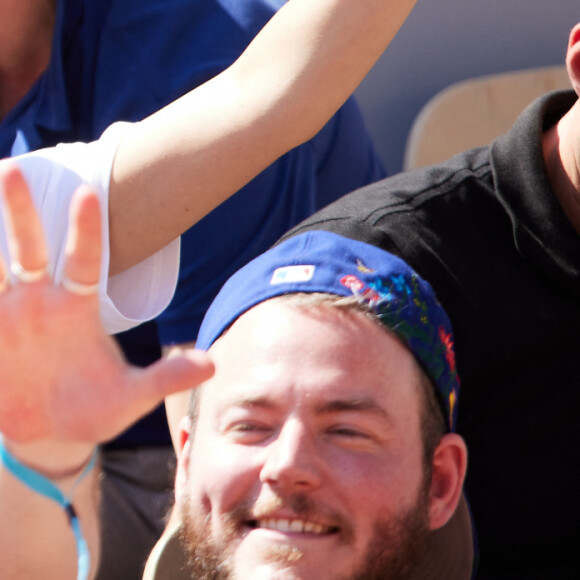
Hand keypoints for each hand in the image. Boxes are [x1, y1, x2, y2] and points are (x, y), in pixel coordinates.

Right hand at [0, 164, 213, 452]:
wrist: (50, 436)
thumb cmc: (95, 410)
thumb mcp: (132, 397)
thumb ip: (165, 378)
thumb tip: (211, 364)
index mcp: (77, 310)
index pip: (85, 262)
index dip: (86, 231)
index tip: (90, 194)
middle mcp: (39, 304)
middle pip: (28, 249)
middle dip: (20, 212)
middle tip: (14, 170)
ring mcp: (7, 318)